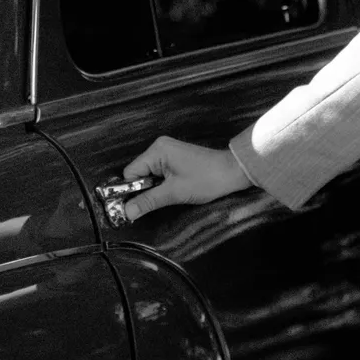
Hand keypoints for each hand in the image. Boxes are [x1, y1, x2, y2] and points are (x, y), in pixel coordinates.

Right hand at [119, 136, 252, 223]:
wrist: (234, 172)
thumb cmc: (206, 180)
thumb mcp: (175, 193)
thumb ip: (148, 201)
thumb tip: (126, 212)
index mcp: (157, 151)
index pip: (131, 173)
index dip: (131, 191)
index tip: (134, 208)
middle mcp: (159, 147)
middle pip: (138, 173)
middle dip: (143, 190)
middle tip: (155, 203)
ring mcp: (168, 152)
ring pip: (149, 175)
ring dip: (154, 189)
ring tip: (169, 196)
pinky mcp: (175, 159)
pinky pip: (159, 174)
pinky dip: (162, 185)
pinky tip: (172, 191)